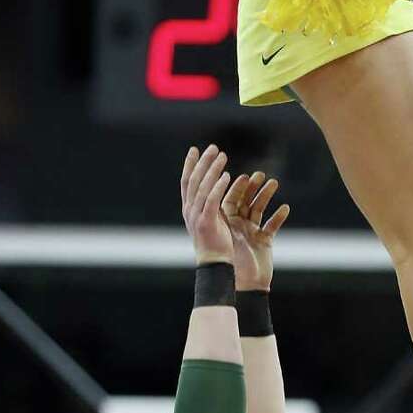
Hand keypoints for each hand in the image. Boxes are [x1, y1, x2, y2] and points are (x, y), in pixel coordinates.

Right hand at [180, 146, 234, 264]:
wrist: (214, 265)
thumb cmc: (214, 243)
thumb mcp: (208, 218)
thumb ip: (208, 203)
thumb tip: (212, 186)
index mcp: (188, 208)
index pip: (186, 182)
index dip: (189, 165)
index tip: (194, 150)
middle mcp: (189, 210)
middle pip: (194, 180)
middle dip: (202, 162)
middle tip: (212, 147)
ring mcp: (196, 216)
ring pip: (202, 187)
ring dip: (212, 169)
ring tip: (222, 156)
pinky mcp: (207, 222)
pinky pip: (212, 200)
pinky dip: (218, 186)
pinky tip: (226, 175)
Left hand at [222, 171, 289, 289]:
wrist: (244, 288)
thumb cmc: (231, 267)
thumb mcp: (223, 240)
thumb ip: (218, 221)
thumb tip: (208, 199)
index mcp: (225, 223)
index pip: (230, 200)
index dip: (236, 187)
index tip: (243, 176)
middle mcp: (238, 225)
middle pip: (245, 201)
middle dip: (252, 188)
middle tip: (260, 174)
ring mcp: (252, 231)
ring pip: (260, 209)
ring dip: (266, 196)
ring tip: (274, 183)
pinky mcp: (265, 241)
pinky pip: (272, 226)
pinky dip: (278, 218)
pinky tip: (285, 208)